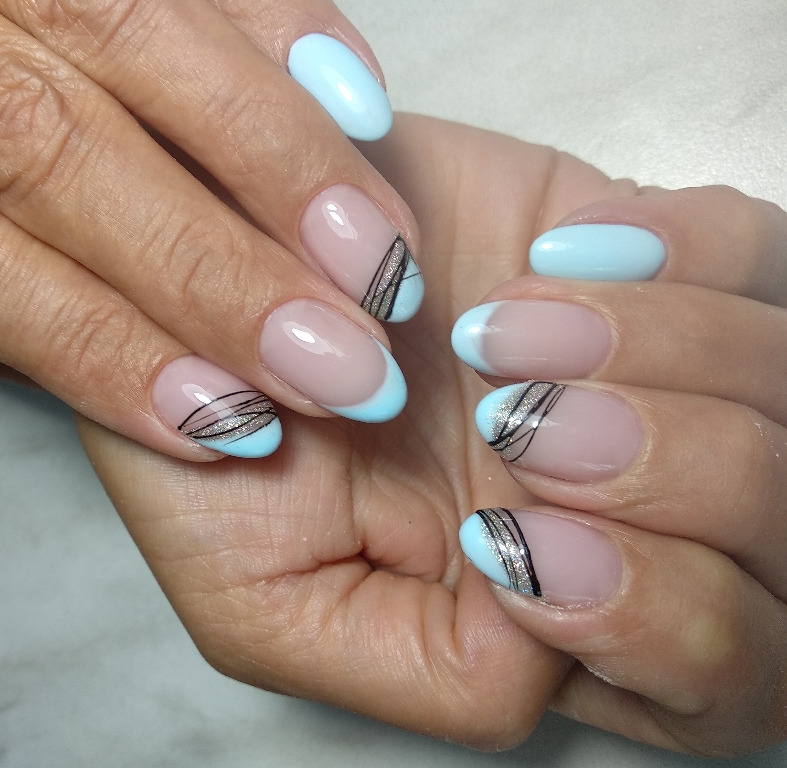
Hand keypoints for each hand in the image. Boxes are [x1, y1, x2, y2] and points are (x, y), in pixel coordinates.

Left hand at [0, 0, 422, 460]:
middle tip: (335, 353)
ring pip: (118, 26)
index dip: (91, 343)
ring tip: (368, 245)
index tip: (219, 419)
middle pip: (41, 142)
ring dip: (264, 147)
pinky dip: (267, 18)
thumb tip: (61, 353)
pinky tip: (345, 93)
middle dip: (206, 263)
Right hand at [78, 113, 786, 754]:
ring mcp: (662, 380)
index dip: (659, 612)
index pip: (735, 666)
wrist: (218, 291)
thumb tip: (555, 611)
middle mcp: (647, 514)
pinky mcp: (653, 258)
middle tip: (514, 420)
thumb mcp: (271, 606)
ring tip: (499, 332)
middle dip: (672, 473)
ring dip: (659, 354)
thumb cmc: (235, 451)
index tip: (508, 536)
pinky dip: (680, 249)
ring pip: (785, 382)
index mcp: (575, 624)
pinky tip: (564, 257)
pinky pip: (760, 253)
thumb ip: (421, 669)